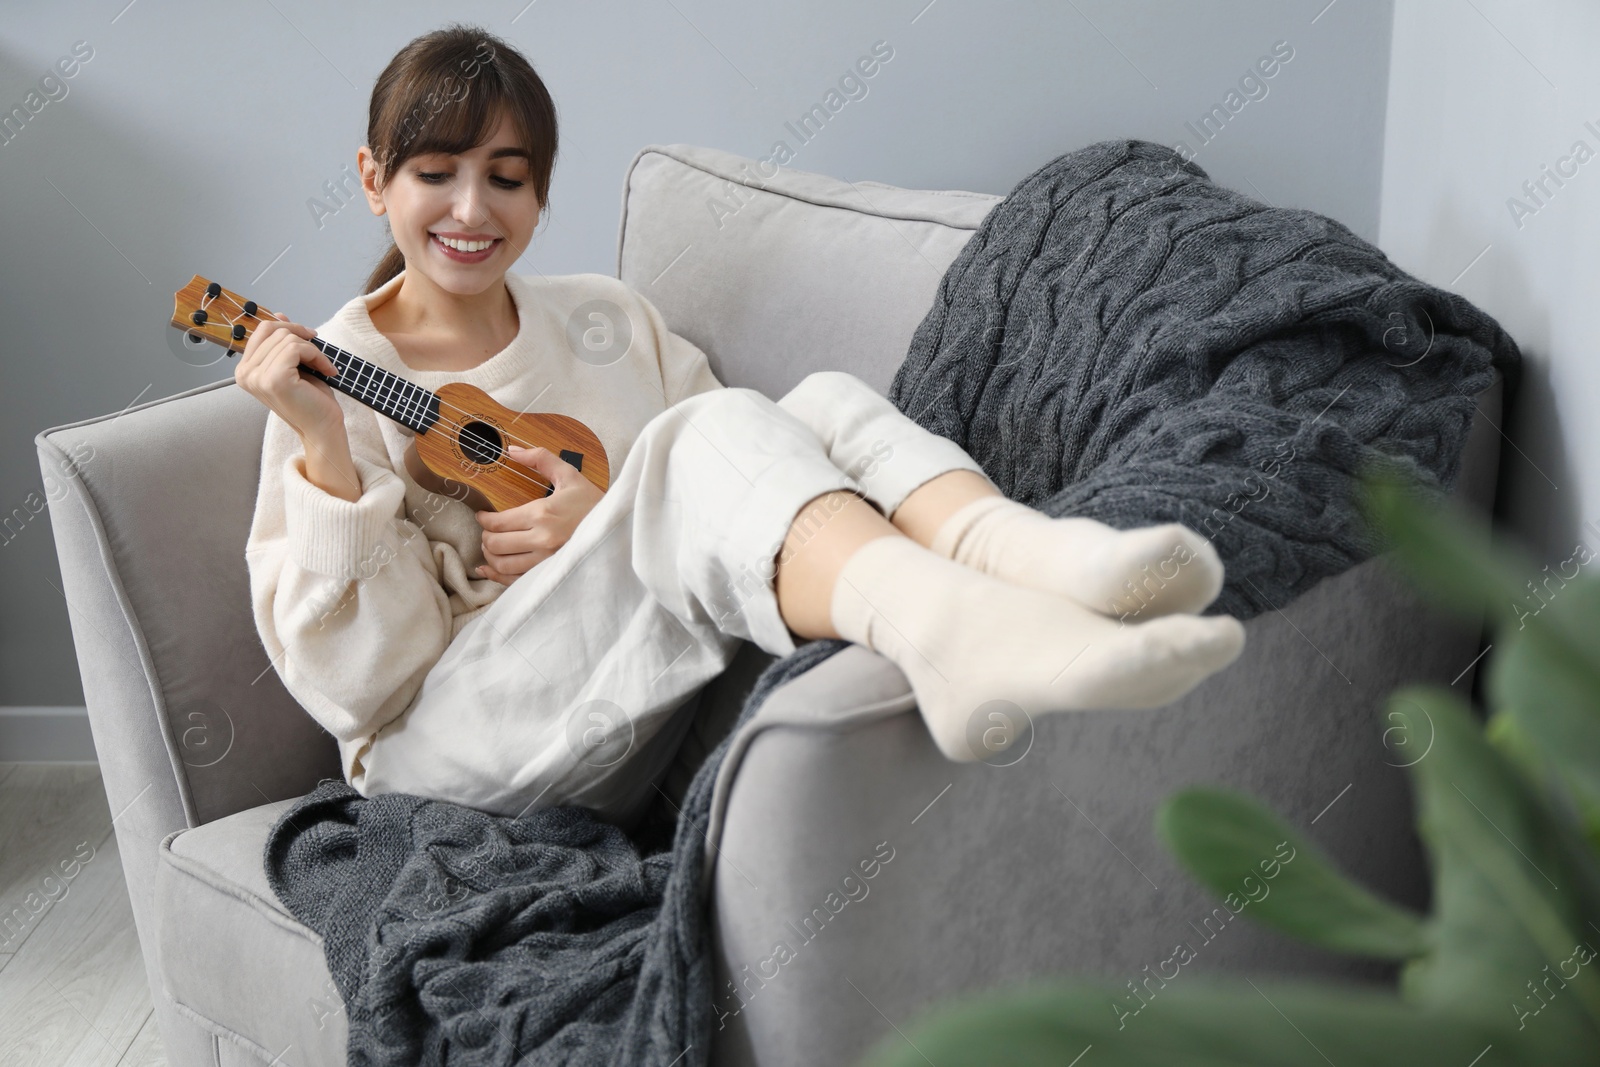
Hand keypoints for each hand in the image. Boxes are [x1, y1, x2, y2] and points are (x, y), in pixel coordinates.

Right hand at [234, 312, 343, 442]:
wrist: (322, 428)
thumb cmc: (310, 399)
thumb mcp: (294, 364)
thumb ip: (282, 342)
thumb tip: (278, 314)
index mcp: (245, 370)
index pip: (261, 330)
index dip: (288, 327)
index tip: (310, 338)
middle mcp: (244, 374)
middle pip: (273, 330)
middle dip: (302, 337)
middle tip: (319, 355)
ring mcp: (256, 377)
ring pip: (287, 338)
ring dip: (313, 350)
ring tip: (323, 367)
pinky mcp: (273, 379)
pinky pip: (297, 348)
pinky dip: (317, 355)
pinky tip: (326, 370)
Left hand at [474, 445, 604, 585]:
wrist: (619, 530)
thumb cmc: (594, 504)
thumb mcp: (569, 476)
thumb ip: (541, 459)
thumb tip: (512, 450)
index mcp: (542, 514)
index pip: (498, 522)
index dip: (484, 519)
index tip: (483, 516)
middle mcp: (541, 540)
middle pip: (495, 544)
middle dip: (486, 537)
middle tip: (488, 531)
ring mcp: (545, 561)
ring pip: (501, 564)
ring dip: (490, 556)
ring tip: (492, 547)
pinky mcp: (549, 576)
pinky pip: (514, 581)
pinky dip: (497, 576)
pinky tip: (490, 569)